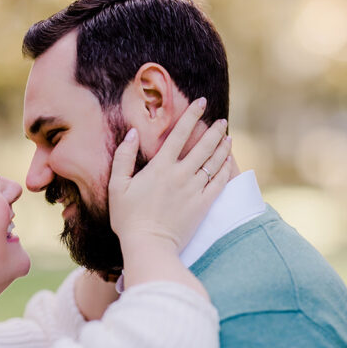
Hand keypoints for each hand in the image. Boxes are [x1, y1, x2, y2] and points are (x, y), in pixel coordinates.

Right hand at [108, 97, 232, 254]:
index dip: (191, 115)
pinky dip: (225, 169)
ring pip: (214, 162)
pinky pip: (219, 183)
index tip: (201, 102)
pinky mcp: (203, 205)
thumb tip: (132, 134)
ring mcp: (194, 190)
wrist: (148, 244)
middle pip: (203, 146)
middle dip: (214, 130)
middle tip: (221, 120)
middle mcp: (180, 174)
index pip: (179, 134)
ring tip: (228, 137)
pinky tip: (229, 161)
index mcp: (160, 167)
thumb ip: (123, 157)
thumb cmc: (128, 217)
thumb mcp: (117, 186)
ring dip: (222, 147)